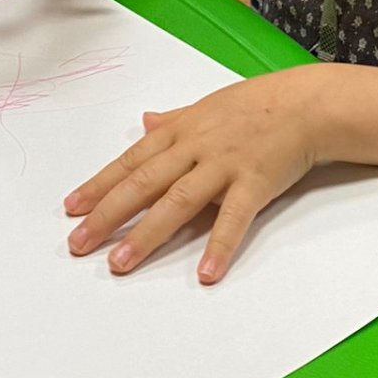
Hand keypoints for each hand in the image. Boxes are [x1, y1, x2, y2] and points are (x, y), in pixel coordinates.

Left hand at [63, 69, 326, 282]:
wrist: (306, 104)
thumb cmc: (258, 104)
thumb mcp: (207, 106)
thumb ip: (175, 119)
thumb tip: (145, 122)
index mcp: (181, 130)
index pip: (131, 161)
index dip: (99, 185)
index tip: (71, 209)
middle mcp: (196, 147)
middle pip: (143, 183)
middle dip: (108, 215)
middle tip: (79, 244)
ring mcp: (224, 165)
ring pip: (178, 201)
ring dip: (147, 234)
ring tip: (121, 263)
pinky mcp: (254, 183)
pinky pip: (234, 218)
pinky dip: (219, 246)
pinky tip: (205, 273)